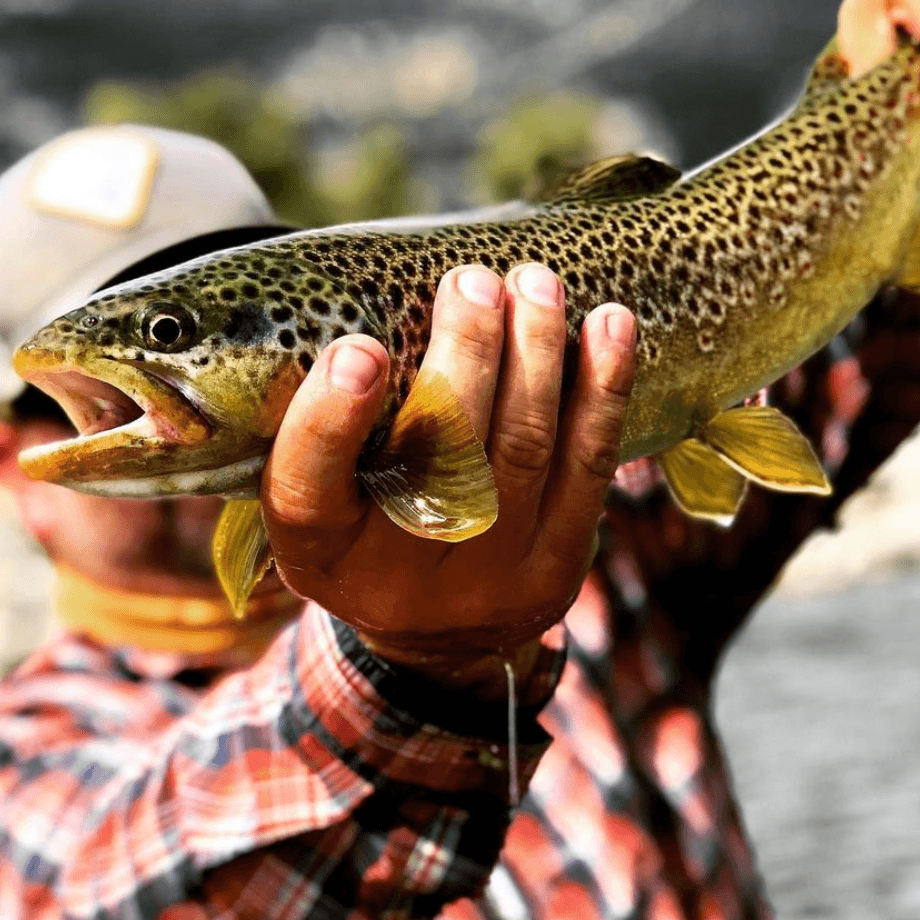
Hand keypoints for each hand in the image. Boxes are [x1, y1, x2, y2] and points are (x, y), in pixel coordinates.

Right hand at [259, 263, 636, 696]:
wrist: (432, 638)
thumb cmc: (365, 530)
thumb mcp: (318, 493)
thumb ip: (326, 425)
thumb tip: (364, 311)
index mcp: (320, 549)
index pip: (309, 488)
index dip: (332, 419)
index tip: (360, 349)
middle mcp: (398, 575)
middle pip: (441, 455)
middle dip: (467, 355)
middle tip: (472, 281)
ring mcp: (488, 579)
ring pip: (524, 449)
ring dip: (537, 354)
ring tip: (536, 284)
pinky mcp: (556, 569)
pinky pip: (589, 467)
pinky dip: (602, 389)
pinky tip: (610, 326)